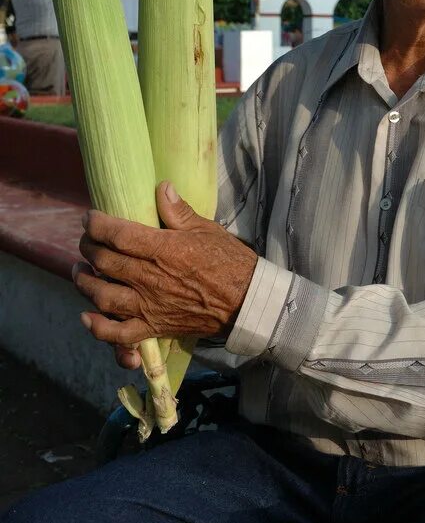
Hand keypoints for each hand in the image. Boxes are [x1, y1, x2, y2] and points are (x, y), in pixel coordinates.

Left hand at [73, 181, 257, 348]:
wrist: (246, 301)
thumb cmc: (229, 261)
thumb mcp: (207, 229)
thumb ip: (179, 211)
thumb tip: (161, 187)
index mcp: (163, 249)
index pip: (118, 234)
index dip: (97, 224)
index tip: (90, 218)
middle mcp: (150, 278)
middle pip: (104, 262)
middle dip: (88, 248)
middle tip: (87, 240)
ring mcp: (149, 306)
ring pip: (102, 296)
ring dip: (84, 283)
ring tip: (81, 271)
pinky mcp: (153, 327)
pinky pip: (118, 334)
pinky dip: (98, 328)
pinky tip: (87, 316)